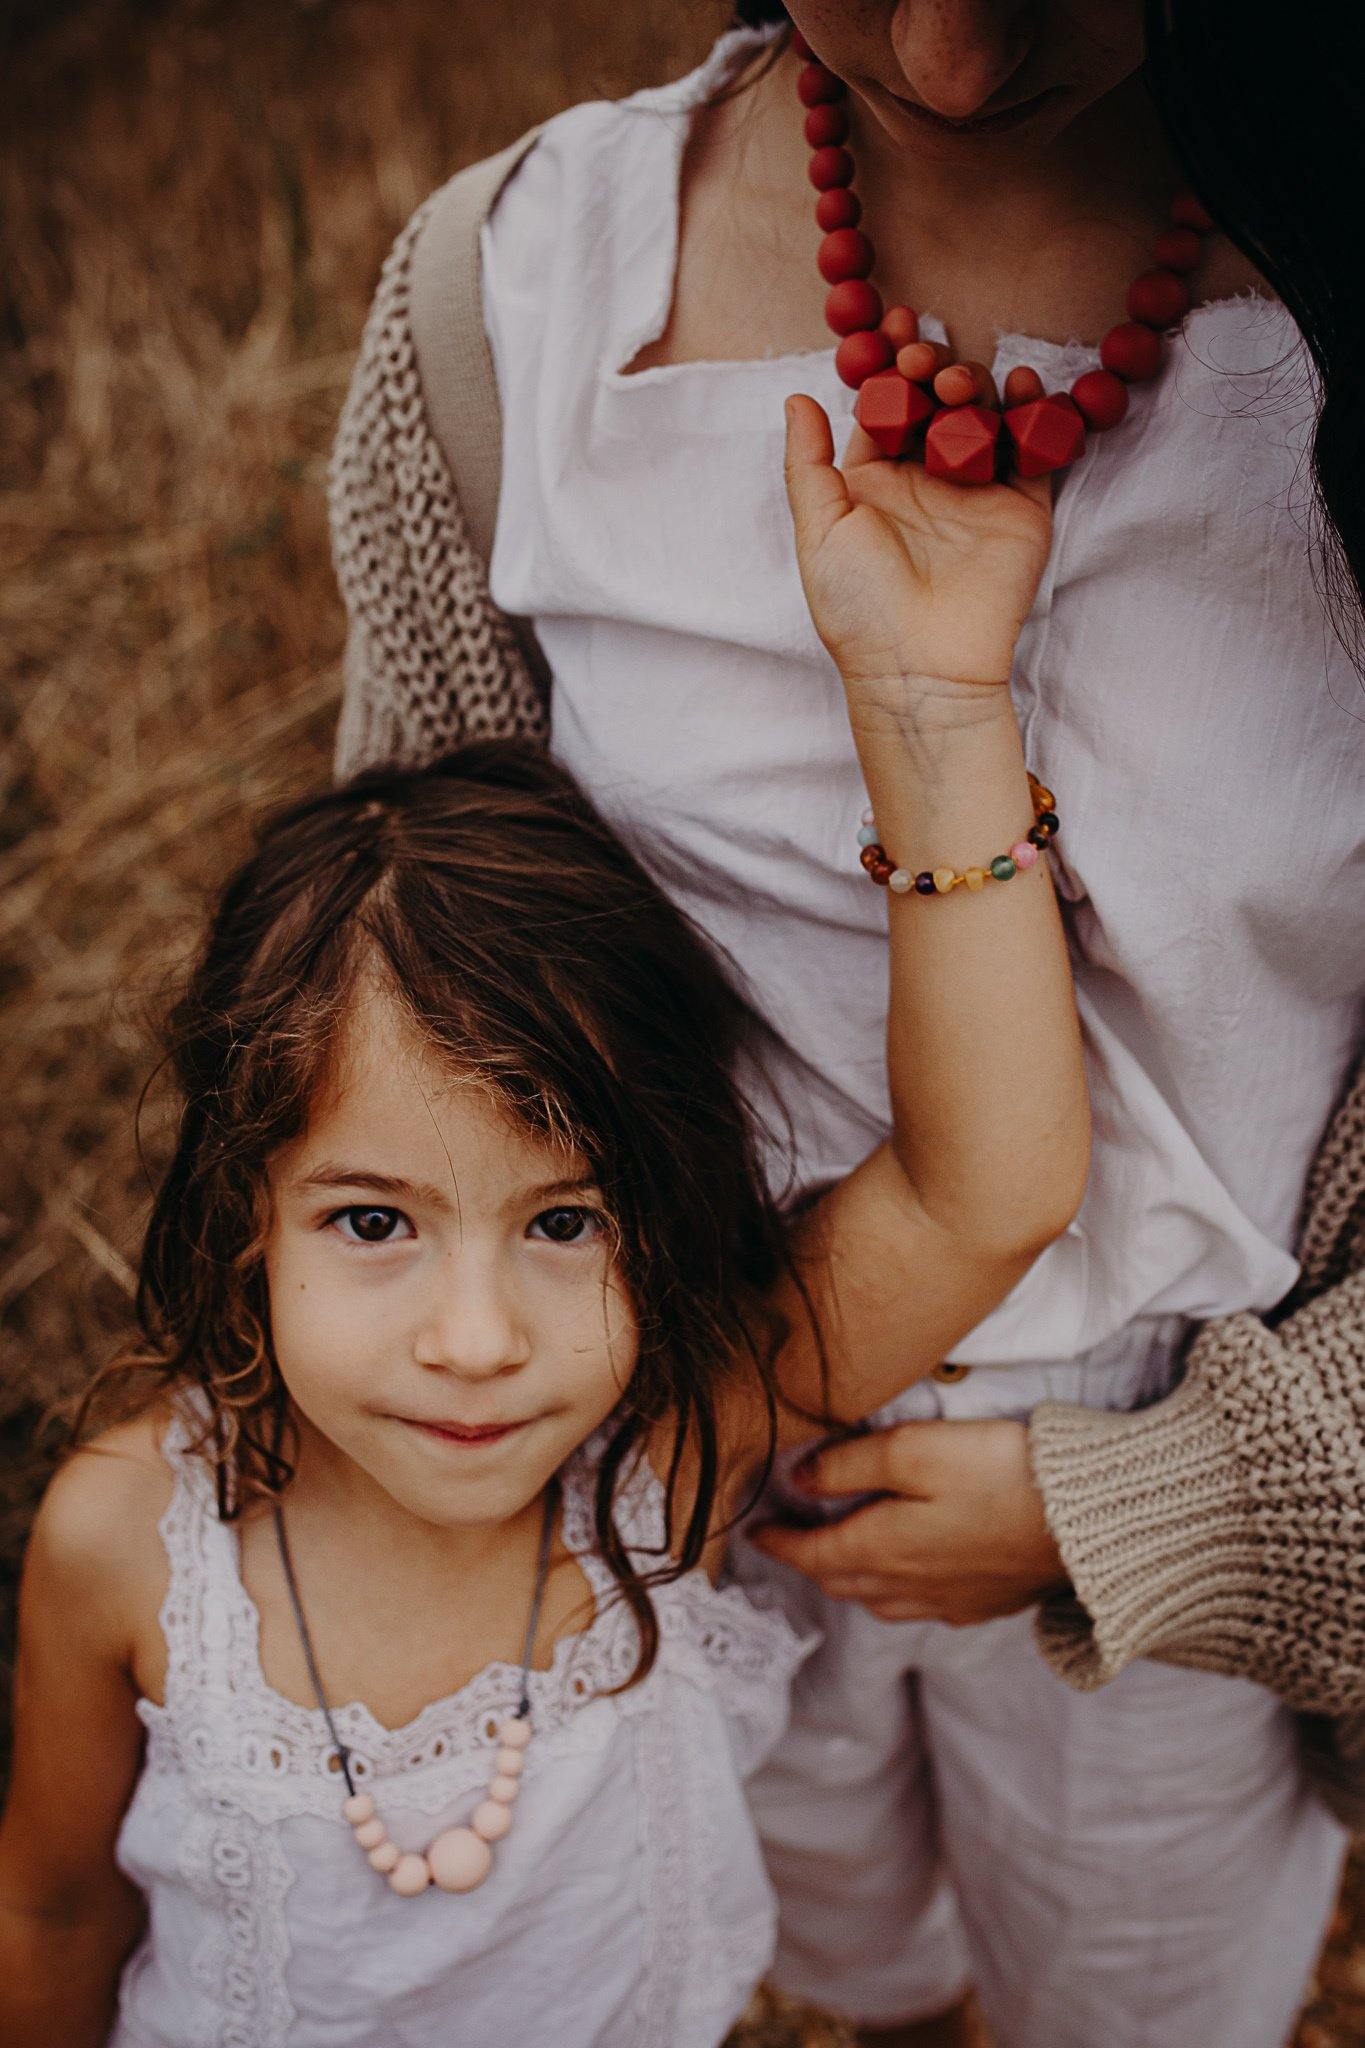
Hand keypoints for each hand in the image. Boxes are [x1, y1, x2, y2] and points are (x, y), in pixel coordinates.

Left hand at [749, 1416, 1068, 1625]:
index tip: (755, 1530)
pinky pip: (921, 1605)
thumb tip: (798, 1478)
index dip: (778, 1540)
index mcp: (881, 1551)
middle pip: (841, 1580)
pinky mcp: (987, 1601)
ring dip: (850, 1578)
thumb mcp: (914, 1450)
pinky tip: (908, 1573)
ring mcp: (950, 1600)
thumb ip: (849, 1463)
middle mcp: (908, 1587)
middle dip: (809, 1560)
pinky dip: (896, 1589)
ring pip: (879, 1599)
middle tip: (790, 1537)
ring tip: (839, 1552)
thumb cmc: (1000, 1475)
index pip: (810, 1553)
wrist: (1090, 1522)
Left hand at [783, 358, 1053, 695]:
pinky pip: (1034, 450)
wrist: (919, 667)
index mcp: (875, 482)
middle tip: (923, 362)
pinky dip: (1033, 414)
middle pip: (937, 402)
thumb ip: (807, 464)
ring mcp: (977, 492)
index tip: (891, 328)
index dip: (889, 365)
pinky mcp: (1023, 508)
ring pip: (984, 416)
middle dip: (932, 370)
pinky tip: (1021, 386)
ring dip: (974, 385)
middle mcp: (927, 481)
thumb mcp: (818, 531)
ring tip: (958, 385)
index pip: (887, 405)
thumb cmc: (857, 608)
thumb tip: (797, 397)